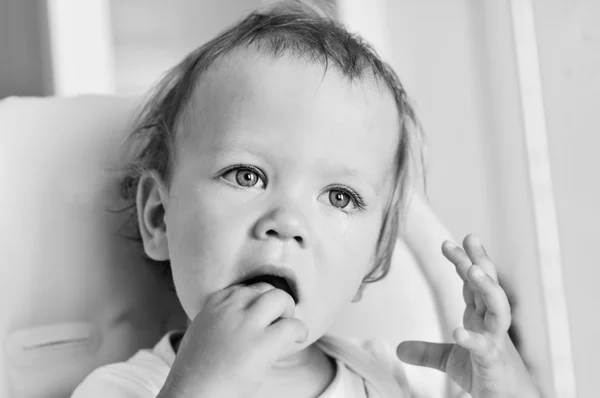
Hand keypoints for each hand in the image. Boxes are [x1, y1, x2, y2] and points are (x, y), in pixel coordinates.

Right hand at [158, 283, 307, 397]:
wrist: (192, 395)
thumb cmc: (195, 373)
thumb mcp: (200, 333)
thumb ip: (218, 319)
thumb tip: (238, 319)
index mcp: (213, 306)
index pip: (244, 289)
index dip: (258, 301)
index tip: (262, 315)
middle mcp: (230, 309)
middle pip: (263, 289)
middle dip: (275, 301)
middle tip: (279, 320)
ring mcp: (246, 324)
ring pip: (279, 298)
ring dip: (289, 310)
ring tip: (288, 328)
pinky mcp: (261, 344)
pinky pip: (291, 325)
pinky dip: (300, 331)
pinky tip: (297, 339)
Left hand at [396, 234, 538, 396]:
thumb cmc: (485, 376)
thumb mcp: (450, 361)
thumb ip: (427, 352)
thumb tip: (400, 349)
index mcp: (480, 318)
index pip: (472, 284)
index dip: (462, 262)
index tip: (447, 243)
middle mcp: (491, 324)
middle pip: (487, 286)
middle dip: (479, 261)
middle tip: (470, 237)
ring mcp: (496, 342)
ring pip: (498, 309)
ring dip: (487, 288)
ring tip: (473, 270)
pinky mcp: (494, 364)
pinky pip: (484, 348)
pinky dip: (472, 339)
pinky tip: (458, 332)